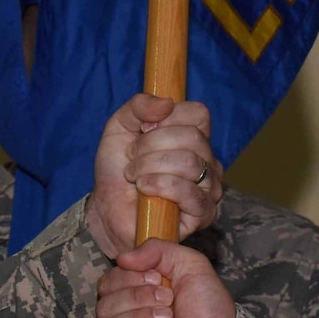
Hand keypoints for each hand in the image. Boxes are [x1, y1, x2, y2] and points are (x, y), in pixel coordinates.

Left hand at [86, 95, 222, 258]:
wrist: (108, 210)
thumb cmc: (117, 170)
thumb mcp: (119, 128)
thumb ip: (137, 107)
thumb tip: (166, 104)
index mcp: (194, 137)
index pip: (198, 113)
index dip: (167, 118)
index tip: (143, 131)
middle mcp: (207, 160)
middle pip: (192, 137)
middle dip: (151, 146)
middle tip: (133, 159)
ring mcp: (210, 187)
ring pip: (189, 163)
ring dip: (150, 167)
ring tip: (135, 177)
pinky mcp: (203, 213)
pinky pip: (189, 192)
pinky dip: (159, 186)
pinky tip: (144, 190)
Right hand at [97, 241, 234, 317]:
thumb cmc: (209, 310)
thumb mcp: (190, 265)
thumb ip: (158, 250)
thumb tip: (122, 257)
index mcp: (133, 296)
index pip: (108, 283)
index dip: (128, 277)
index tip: (156, 279)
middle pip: (105, 304)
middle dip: (136, 297)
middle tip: (167, 300)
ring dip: (138, 317)